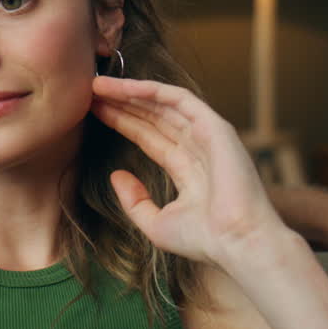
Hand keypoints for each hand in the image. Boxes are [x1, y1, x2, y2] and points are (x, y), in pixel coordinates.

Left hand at [89, 76, 289, 268]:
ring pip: (162, 104)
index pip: (148, 136)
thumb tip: (116, 175)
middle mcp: (197, 147)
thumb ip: (134, 200)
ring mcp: (208, 135)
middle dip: (121, 102)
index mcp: (187, 169)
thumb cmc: (205, 240)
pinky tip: (123, 87)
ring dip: (130, 91)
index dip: (122, 121)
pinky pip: (179, 99)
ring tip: (98, 84)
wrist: (237, 244)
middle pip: (152, 116)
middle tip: (89, 91)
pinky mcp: (215, 127)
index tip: (94, 112)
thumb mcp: (156, 223)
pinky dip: (150, 90)